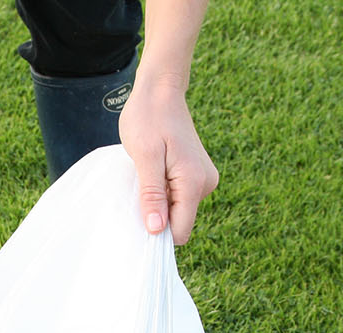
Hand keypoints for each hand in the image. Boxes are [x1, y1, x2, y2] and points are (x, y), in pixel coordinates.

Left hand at [118, 78, 218, 244]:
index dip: (158, 232)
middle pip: (179, 222)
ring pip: (178, 210)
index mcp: (194, 182)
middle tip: (140, 187)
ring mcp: (204, 178)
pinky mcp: (197, 175)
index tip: (137, 217)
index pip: (180, 231)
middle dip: (157, 215)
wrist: (161, 91)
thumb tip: (157, 230)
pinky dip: (163, 193)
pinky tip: (153, 173)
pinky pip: (179, 198)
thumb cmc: (148, 118)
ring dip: (159, 202)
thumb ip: (152, 195)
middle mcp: (205, 183)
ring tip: (147, 175)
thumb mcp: (145, 158)